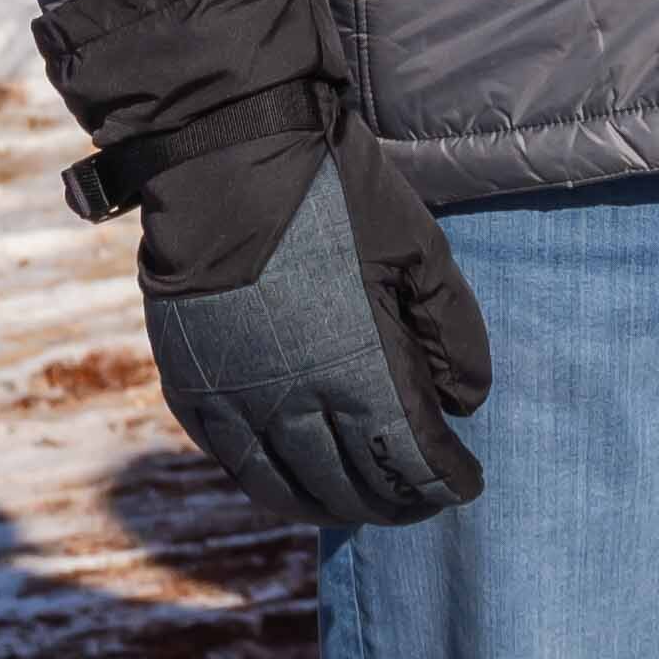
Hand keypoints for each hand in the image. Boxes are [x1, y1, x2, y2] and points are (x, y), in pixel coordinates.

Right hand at [39, 0, 490, 530]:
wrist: (222, 153)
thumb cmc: (333, 191)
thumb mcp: (418, 248)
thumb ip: (452, 331)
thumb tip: (464, 403)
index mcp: (361, 370)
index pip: (412, 460)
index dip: (443, 483)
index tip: (465, 483)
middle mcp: (297, 402)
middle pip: (354, 485)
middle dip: (396, 502)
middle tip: (418, 501)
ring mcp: (238, 400)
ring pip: (291, 488)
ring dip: (333, 505)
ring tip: (361, 505)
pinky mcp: (193, 388)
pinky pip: (235, 461)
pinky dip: (270, 482)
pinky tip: (292, 481)